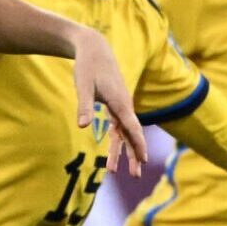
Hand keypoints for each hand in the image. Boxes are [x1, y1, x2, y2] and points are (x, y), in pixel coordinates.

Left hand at [69, 27, 147, 175]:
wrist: (94, 49)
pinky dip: (119, 140)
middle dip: (134, 155)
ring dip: (125, 152)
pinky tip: (116, 153)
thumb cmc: (88, 66)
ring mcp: (121, 106)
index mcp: (120, 103)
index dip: (138, 145)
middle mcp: (124, 106)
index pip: (132, 128)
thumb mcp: (83, 85)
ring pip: (125, 133)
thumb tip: (83, 126)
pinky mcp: (115, 105)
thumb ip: (85, 106)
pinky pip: (120, 127)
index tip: (143, 161)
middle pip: (131, 135)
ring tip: (118, 171)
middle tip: (135, 176)